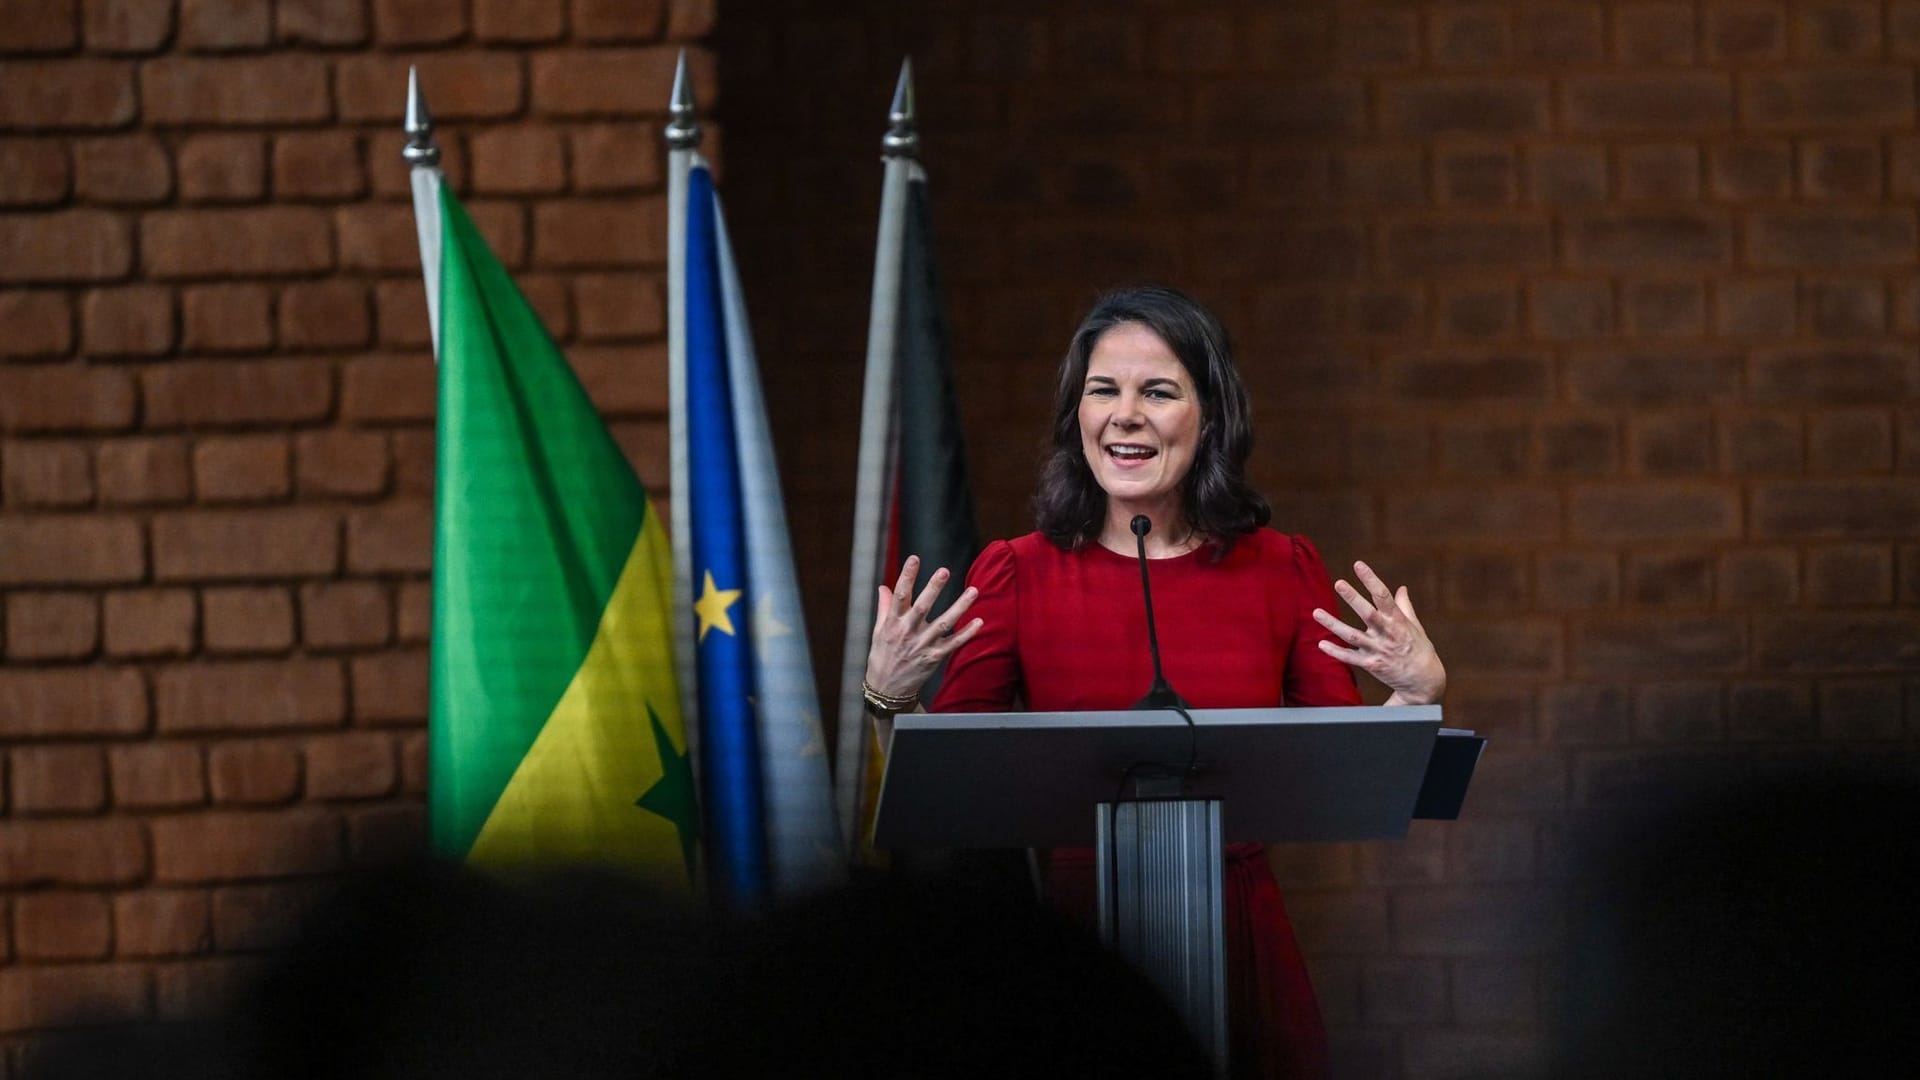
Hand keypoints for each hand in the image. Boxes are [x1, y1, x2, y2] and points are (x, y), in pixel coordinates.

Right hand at [864, 555, 983, 701]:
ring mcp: (922, 646)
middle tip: (944, 570)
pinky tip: (979, 621)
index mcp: (892, 623)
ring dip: (960, 606)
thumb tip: (884, 587)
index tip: (914, 558)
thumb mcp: (878, 632)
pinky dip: (967, 634)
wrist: (887, 690)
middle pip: (922, 606)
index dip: (907, 576)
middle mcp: (907, 633)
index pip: (899, 595)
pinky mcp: (934, 658)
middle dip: (933, 588)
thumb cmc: (882, 657)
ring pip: (944, 623)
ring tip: (974, 590)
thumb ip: (884, 608)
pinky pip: (954, 644)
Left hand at [1313, 561, 1445, 705]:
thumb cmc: (1419, 649)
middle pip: (1368, 613)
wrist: (1423, 681)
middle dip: (1354, 598)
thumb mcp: (1415, 626)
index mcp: (1398, 621)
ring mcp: (1378, 650)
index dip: (1370, 579)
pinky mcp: (1372, 665)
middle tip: (1339, 583)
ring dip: (1333, 624)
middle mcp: (1387, 634)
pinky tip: (1321, 644)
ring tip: (1316, 612)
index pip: (1383, 596)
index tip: (1358, 565)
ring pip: (1352, 635)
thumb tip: (1402, 588)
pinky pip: (1350, 658)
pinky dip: (1336, 652)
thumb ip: (1405, 607)